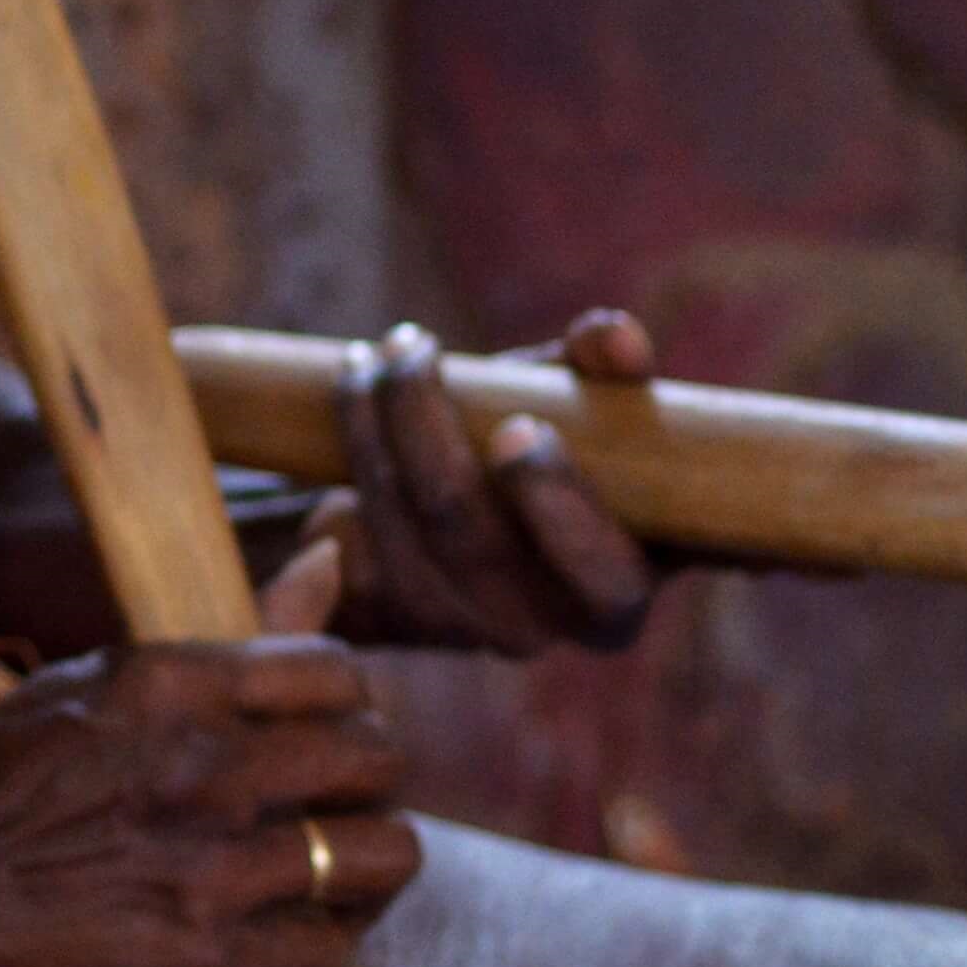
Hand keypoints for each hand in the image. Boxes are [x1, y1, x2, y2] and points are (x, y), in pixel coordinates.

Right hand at [0, 638, 414, 966]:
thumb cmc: (7, 782)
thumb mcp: (102, 682)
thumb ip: (227, 640)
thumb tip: (333, 558)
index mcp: (174, 683)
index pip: (337, 675)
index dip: (340, 710)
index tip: (312, 738)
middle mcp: (205, 766)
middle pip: (379, 762)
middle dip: (362, 786)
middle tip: (323, 810)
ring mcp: (212, 868)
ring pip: (383, 857)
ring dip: (357, 870)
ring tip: (316, 878)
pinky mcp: (209, 960)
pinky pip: (333, 951)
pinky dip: (313, 948)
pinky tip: (274, 938)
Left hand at [280, 314, 659, 655]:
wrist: (480, 513)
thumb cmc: (562, 454)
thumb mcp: (596, 414)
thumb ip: (611, 374)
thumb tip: (613, 336)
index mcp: (616, 593)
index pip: (602, 573)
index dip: (558, 504)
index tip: (522, 425)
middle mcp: (540, 631)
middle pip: (466, 533)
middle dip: (426, 426)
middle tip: (413, 346)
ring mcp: (458, 629)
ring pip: (396, 524)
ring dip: (372, 421)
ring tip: (376, 352)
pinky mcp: (389, 614)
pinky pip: (350, 535)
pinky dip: (350, 446)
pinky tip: (353, 388)